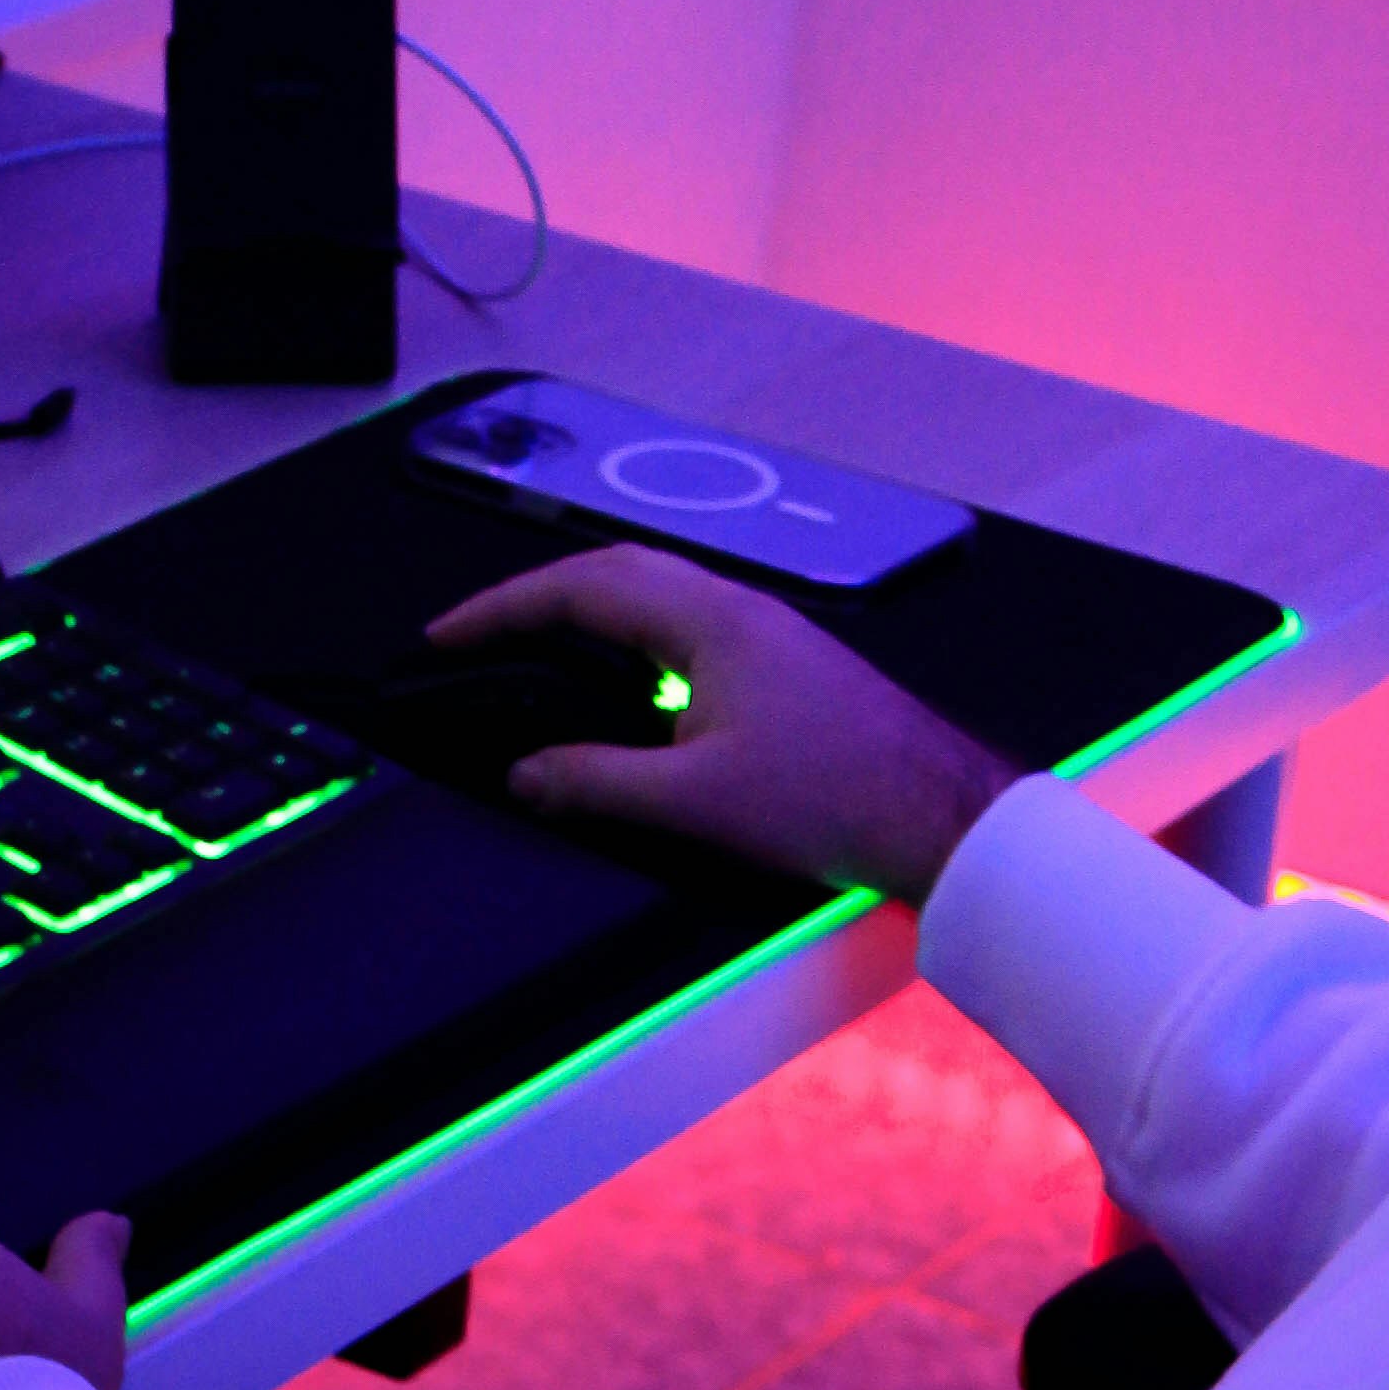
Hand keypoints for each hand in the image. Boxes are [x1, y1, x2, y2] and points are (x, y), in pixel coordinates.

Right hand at [422, 546, 1015, 901]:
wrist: (942, 817)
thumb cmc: (836, 800)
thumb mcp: (697, 803)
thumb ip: (598, 783)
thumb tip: (526, 775)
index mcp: (710, 621)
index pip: (581, 588)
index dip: (501, 609)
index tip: (446, 637)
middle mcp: (739, 609)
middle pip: (615, 572)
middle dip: (536, 597)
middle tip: (479, 636)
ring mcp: (766, 633)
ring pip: (655, 596)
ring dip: (587, 612)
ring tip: (534, 652)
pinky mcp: (784, 666)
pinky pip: (686, 626)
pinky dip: (631, 640)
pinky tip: (624, 687)